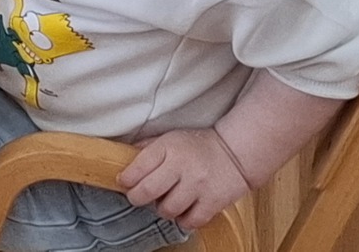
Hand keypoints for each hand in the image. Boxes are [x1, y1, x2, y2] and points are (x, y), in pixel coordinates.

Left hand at [119, 128, 253, 229]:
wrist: (235, 154)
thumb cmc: (197, 146)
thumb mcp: (169, 138)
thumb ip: (147, 148)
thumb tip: (123, 158)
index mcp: (168, 147)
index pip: (139, 166)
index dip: (127, 179)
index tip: (123, 182)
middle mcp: (182, 167)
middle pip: (149, 190)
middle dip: (136, 197)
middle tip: (136, 197)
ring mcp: (199, 186)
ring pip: (169, 209)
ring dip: (161, 209)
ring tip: (163, 202)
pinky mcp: (213, 202)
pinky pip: (191, 221)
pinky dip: (182, 220)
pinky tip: (181, 211)